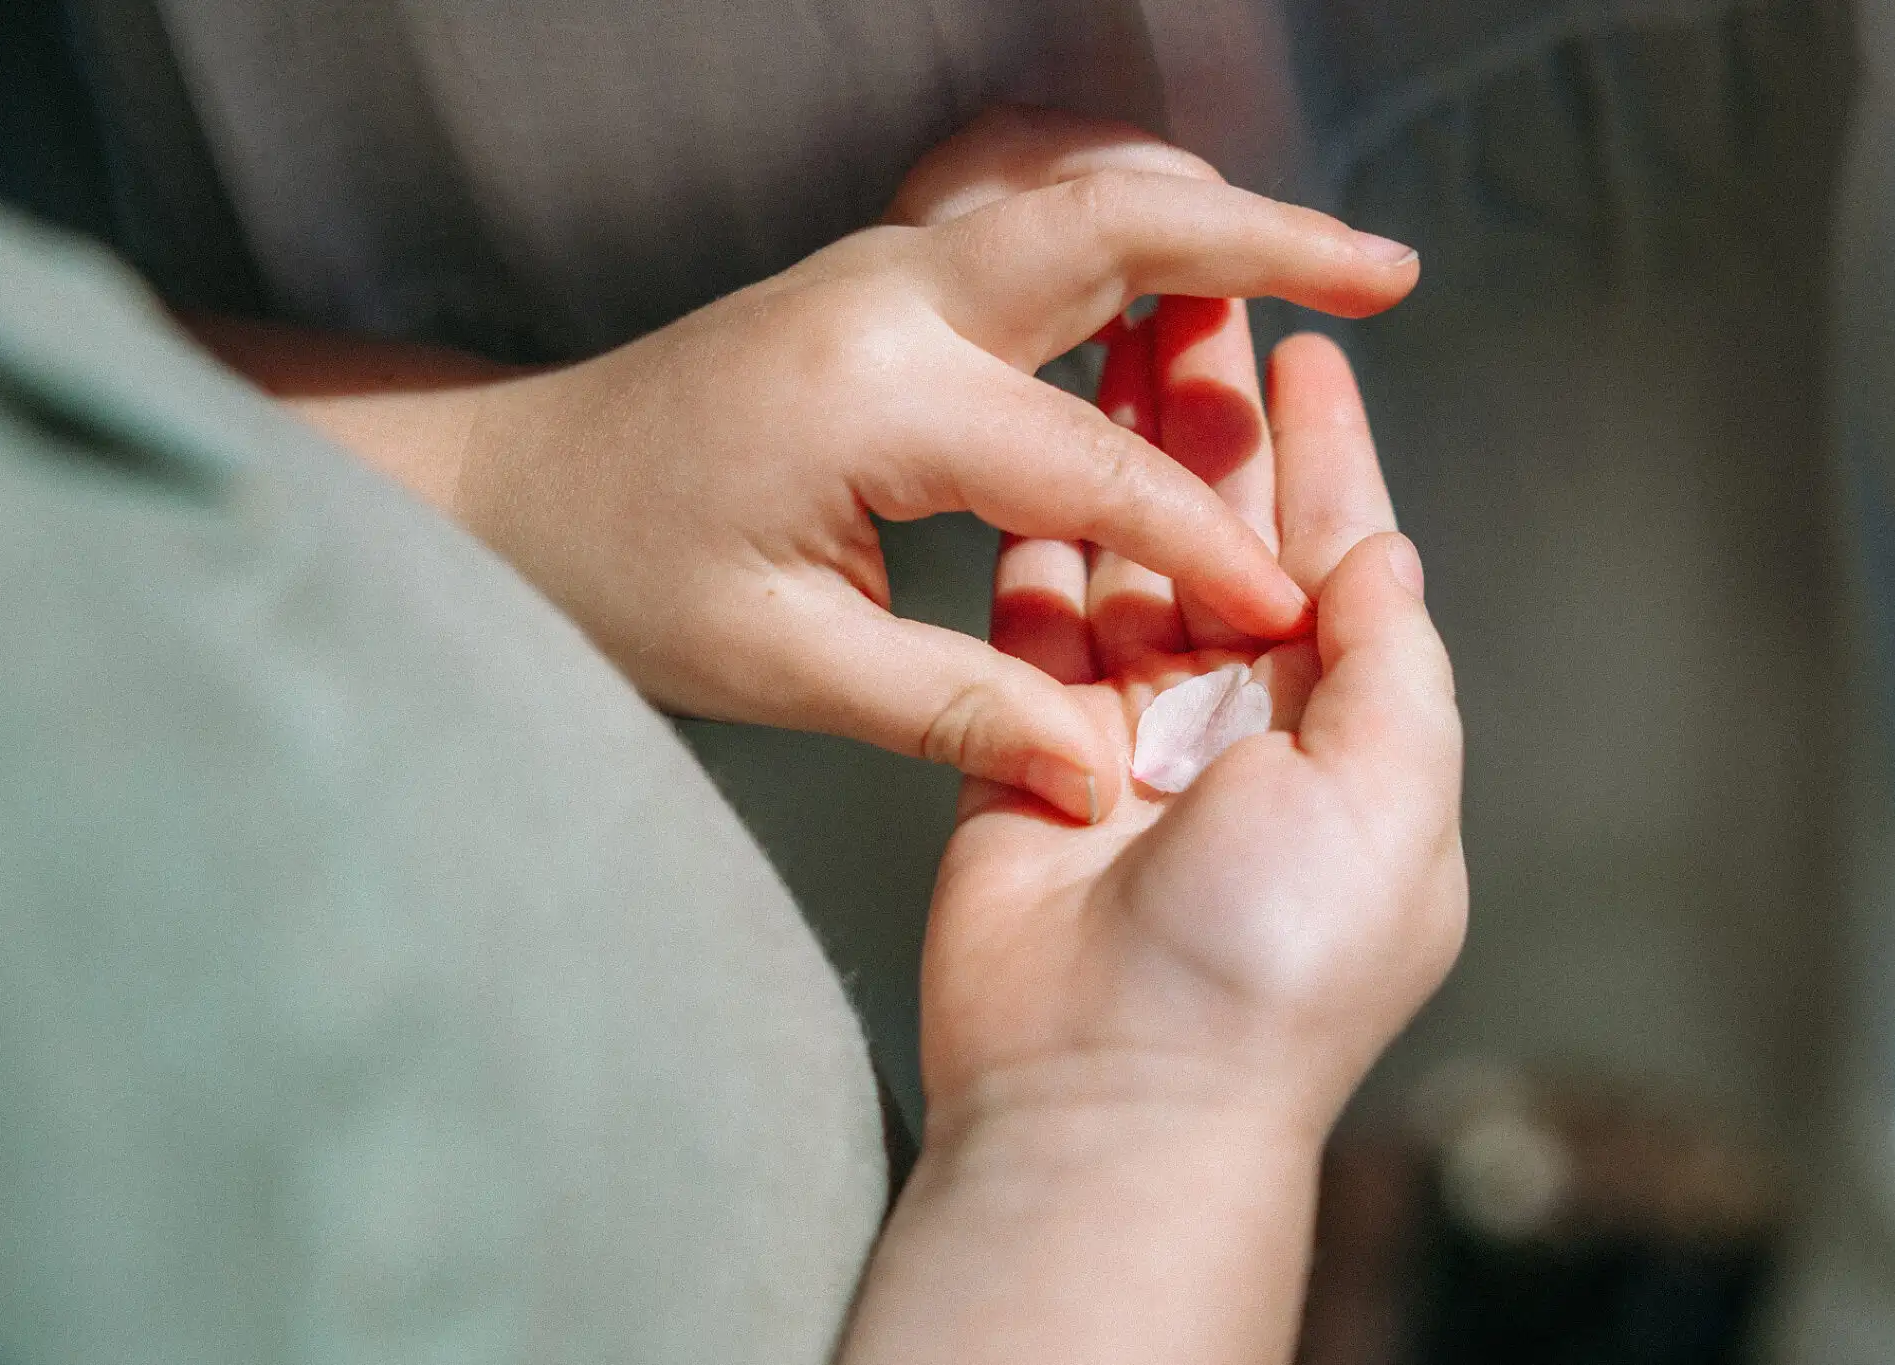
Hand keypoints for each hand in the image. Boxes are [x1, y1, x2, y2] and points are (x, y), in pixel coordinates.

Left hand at [453, 109, 1419, 819]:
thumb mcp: (780, 664)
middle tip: (1389, 273)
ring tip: (1326, 264)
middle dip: (1265, 242)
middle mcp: (890, 300)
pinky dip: (1128, 246)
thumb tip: (1096, 772)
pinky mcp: (875, 286)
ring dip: (1205, 226)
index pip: (1098, 465)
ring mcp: (880, 273)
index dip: (1204, 545)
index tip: (1285, 610)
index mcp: (879, 396)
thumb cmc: (618, 576)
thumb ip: (954, 708)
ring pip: (1079, 207)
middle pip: (1115, 227)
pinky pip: (1032, 236)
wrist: (506, 493)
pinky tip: (1184, 294)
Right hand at [920, 331, 1466, 1144]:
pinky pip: (1033, 627)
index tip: (1308, 353)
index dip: (1328, 455)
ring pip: (1132, 567)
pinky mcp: (1029, 752)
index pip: (1341, 563)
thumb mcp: (1389, 807)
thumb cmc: (1269, 969)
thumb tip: (1386, 554)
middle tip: (1194, 306)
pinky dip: (1038, 546)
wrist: (1109, 1097)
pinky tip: (1034, 459)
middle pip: (1231, 543)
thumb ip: (1390, 668)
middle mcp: (1244, 734)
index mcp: (1347, 743)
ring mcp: (1131, 742)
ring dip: (1122, 463)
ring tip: (1108, 350)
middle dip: (1218, 430)